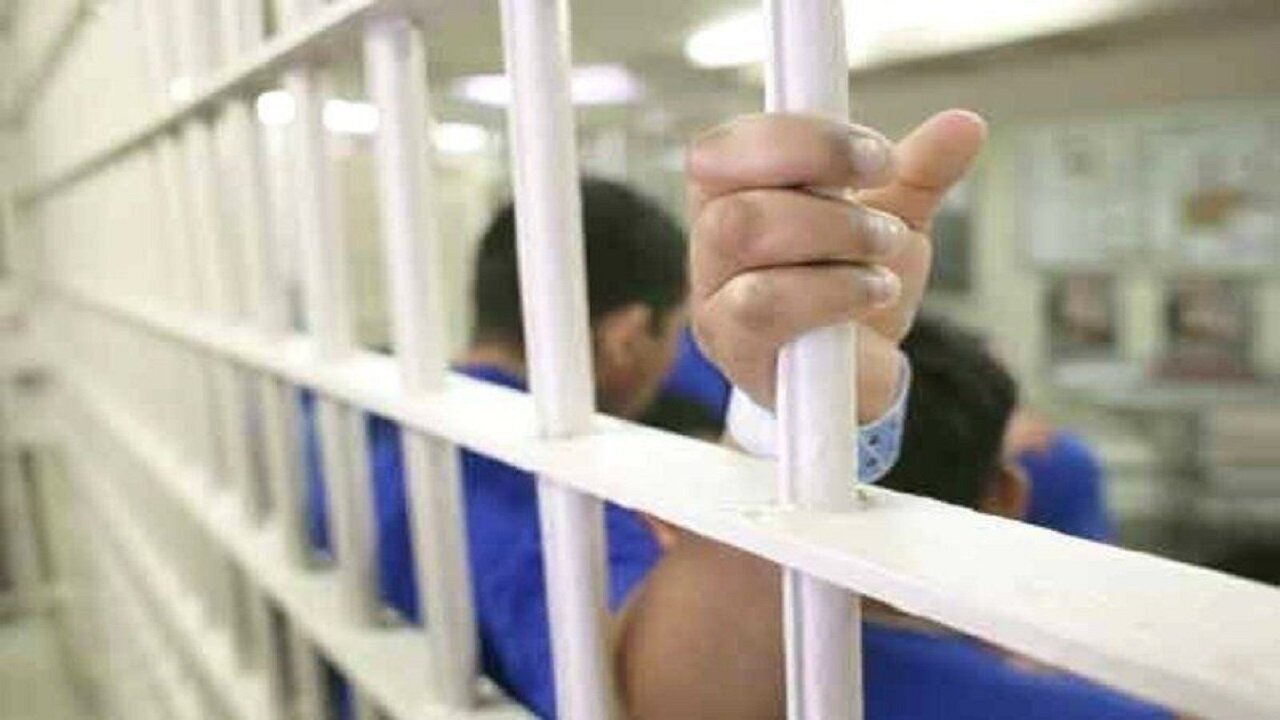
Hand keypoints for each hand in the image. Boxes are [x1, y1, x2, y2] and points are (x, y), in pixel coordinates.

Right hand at [686, 110, 985, 418]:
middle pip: (733, 188)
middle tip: (886, 208)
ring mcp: (714, 299)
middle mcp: (710, 242)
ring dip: (831, 235)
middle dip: (820, 187)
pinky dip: (831, 290)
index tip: (878, 154)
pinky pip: (763, 306)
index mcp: (733, 192)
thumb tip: (965, 125)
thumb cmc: (850, 285)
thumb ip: (920, 171)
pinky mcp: (736, 349)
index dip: (798, 137)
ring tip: (884, 250)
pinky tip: (873, 292)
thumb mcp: (891, 217)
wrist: (853, 375)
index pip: (726, 147)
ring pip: (741, 237)